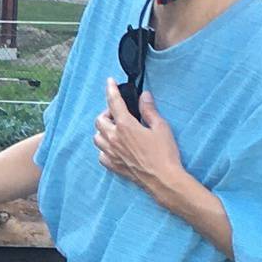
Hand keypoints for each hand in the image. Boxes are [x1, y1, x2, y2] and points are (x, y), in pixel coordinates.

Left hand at [94, 81, 185, 200]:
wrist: (163, 179)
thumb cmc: (164, 153)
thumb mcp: (160, 127)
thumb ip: (149, 110)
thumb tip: (144, 96)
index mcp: (126, 126)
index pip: (114, 103)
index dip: (111, 90)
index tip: (109, 82)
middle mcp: (114, 139)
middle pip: (99, 121)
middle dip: (107, 113)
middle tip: (119, 113)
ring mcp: (111, 154)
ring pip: (97, 138)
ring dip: (103, 130)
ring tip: (115, 129)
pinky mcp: (113, 166)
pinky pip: (101, 155)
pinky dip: (104, 148)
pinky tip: (114, 147)